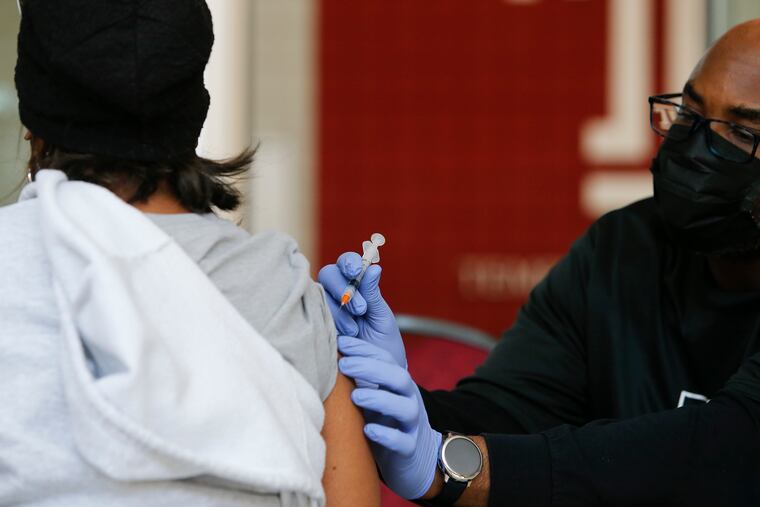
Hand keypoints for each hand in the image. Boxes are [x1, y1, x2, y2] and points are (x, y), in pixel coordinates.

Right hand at [319, 252, 406, 367]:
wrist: (377, 374)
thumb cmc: (382, 342)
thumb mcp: (381, 317)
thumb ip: (373, 293)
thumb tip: (374, 267)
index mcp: (356, 286)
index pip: (346, 264)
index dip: (348, 262)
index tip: (356, 271)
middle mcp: (337, 294)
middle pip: (327, 274)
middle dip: (342, 286)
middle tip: (361, 308)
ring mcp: (324, 310)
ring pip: (320, 294)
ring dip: (339, 310)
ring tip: (355, 330)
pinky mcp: (315, 326)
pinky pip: (312, 315)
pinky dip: (328, 322)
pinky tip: (342, 335)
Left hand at [337, 335, 440, 499]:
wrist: (412, 457)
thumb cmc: (384, 420)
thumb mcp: (374, 395)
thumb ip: (359, 377)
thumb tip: (331, 354)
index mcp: (398, 384)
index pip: (386, 359)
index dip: (365, 349)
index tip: (342, 343)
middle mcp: (408, 399)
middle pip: (398, 378)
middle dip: (371, 368)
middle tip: (344, 364)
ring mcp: (410, 424)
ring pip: (404, 408)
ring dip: (380, 399)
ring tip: (356, 395)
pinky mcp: (409, 449)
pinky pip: (403, 442)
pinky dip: (387, 435)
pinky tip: (369, 430)